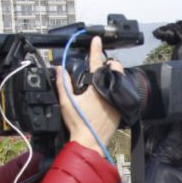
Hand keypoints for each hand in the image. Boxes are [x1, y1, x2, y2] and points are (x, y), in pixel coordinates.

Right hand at [57, 36, 120, 156]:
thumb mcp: (67, 102)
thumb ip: (62, 84)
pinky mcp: (120, 109)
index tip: (96, 40)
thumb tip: (59, 69)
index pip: (96, 63)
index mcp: (96, 88)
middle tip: (103, 64)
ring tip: (106, 77)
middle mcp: (109, 92)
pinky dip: (116, 89)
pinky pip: (122, 93)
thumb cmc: (78, 124)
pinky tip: (110, 92)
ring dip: (114, 76)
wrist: (90, 142)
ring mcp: (117, 100)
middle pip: (115, 69)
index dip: (95, 49)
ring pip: (120, 81)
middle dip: (110, 64)